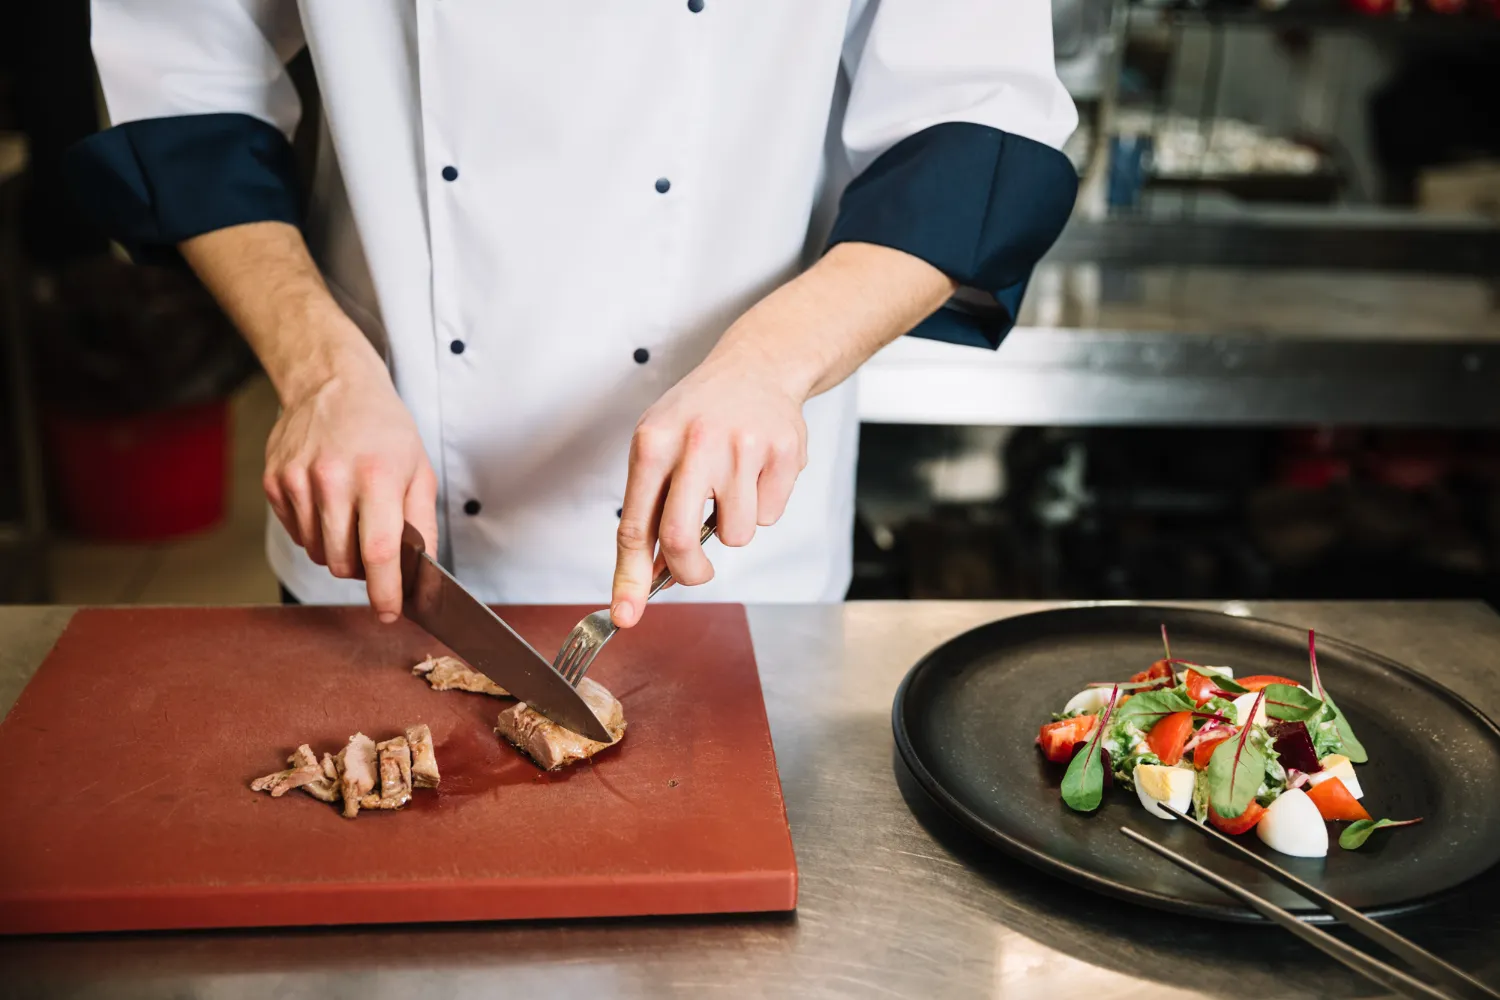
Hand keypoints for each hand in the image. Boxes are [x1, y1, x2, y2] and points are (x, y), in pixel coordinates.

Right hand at [262, 320, 437, 622]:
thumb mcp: (418, 470)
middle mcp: (333, 478)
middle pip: (344, 562)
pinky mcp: (274, 482)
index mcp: (377, 475)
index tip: (389, 613)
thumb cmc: (384, 429)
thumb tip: (419, 572)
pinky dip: (315, 531)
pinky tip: (327, 500)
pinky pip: (297, 533)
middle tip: (375, 547)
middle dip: (363, 570)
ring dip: (338, 549)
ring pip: (318, 553)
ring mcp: (297, 480)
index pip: (379, 551)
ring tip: (351, 513)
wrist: (332, 384)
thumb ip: (420, 524)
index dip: (385, 590)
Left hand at [610, 348, 807, 626]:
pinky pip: (771, 516)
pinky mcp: (783, 451)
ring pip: (736, 534)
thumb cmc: (699, 414)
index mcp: (653, 442)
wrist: (757, 365)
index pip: (635, 525)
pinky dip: (764, 506)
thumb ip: (649, 510)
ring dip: (734, 526)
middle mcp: (695, 442)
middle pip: (680, 539)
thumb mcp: (659, 447)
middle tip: (696, 572)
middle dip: (688, 572)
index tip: (626, 616)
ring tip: (732, 486)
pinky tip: (758, 471)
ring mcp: (742, 446)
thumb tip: (646, 579)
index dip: (630, 579)